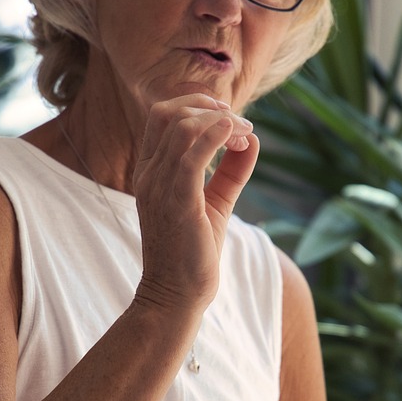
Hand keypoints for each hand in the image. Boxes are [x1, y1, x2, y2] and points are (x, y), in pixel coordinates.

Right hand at [132, 93, 258, 316]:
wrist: (176, 295)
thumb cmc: (193, 251)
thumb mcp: (216, 202)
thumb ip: (231, 170)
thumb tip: (252, 139)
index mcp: (151, 171)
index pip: (162, 116)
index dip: (198, 105)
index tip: (228, 118)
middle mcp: (150, 174)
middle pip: (169, 112)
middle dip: (208, 107)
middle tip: (239, 123)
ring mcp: (159, 187)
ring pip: (183, 128)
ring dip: (221, 122)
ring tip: (244, 135)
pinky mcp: (177, 203)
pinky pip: (191, 156)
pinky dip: (216, 136)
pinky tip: (238, 137)